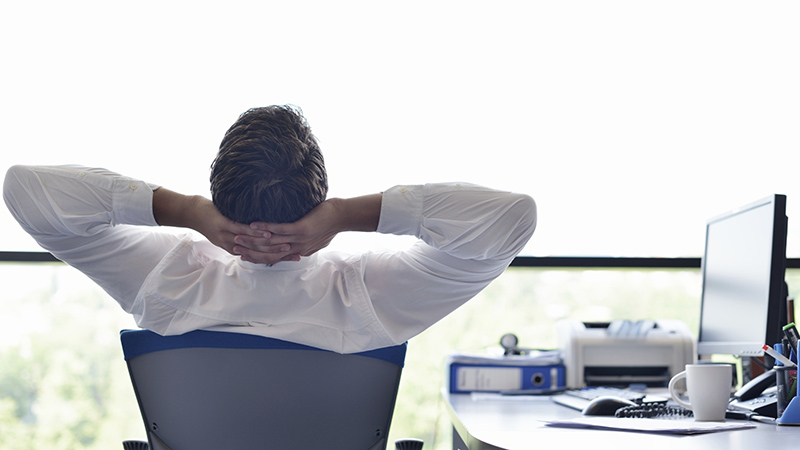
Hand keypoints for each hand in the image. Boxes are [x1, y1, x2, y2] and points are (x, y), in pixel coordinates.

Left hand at [153, 188, 296, 264]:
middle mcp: (232, 246)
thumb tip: (263, 233)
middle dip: (279, 253)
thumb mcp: (230, 230)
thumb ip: (245, 235)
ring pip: (252, 244)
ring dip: (270, 245)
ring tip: (287, 242)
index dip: (278, 257)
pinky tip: (267, 230)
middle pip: (259, 254)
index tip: (295, 255)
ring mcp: (227, 236)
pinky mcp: (223, 225)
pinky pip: (241, 230)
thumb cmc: (213, 219)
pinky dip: (255, 232)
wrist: (192, 213)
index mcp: (235, 249)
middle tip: (296, 251)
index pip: (260, 257)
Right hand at [235, 199, 341, 263]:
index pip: (275, 258)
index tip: (244, 255)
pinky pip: (280, 229)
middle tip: (235, 248)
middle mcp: (298, 248)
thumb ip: (302, 241)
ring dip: (253, 240)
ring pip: (272, 243)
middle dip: (251, 251)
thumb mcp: (314, 237)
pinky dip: (265, 227)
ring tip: (238, 236)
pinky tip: (254, 224)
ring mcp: (299, 240)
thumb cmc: (328, 224)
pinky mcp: (302, 229)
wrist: (342, 218)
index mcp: (299, 251)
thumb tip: (294, 240)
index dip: (258, 257)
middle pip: (270, 254)